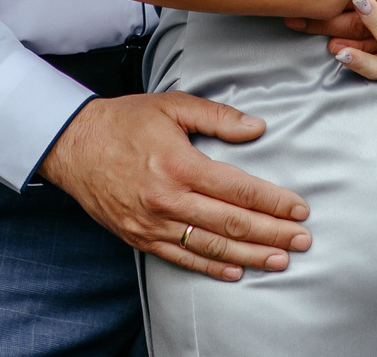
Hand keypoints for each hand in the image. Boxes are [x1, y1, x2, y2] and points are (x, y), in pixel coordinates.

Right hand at [41, 92, 312, 281]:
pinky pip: (181, 258)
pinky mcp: (140, 237)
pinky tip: (236, 271)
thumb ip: (217, 117)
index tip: (299, 209)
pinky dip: (211, 268)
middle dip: (273, 234)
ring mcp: (153, 223)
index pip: (239, 189)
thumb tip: (257, 128)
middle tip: (303, 240)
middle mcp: (168, 198)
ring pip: (211, 247)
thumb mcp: (171, 105)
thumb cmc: (125, 121)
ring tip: (281, 260)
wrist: (73, 145)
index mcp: (180, 164)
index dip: (273, 202)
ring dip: (250, 256)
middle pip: (232, 223)